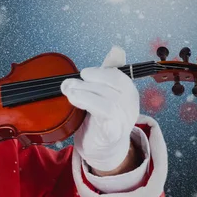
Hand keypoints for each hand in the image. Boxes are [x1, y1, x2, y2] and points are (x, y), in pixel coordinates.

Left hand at [61, 46, 139, 171]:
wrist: (103, 148)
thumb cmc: (101, 117)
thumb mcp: (104, 92)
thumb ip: (106, 73)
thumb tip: (117, 48)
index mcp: (128, 91)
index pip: (117, 76)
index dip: (98, 73)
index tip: (82, 74)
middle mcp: (129, 105)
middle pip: (110, 89)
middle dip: (86, 84)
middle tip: (67, 85)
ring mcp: (123, 121)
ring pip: (108, 104)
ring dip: (86, 96)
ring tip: (70, 95)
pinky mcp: (113, 135)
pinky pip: (110, 125)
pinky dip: (101, 116)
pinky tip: (87, 111)